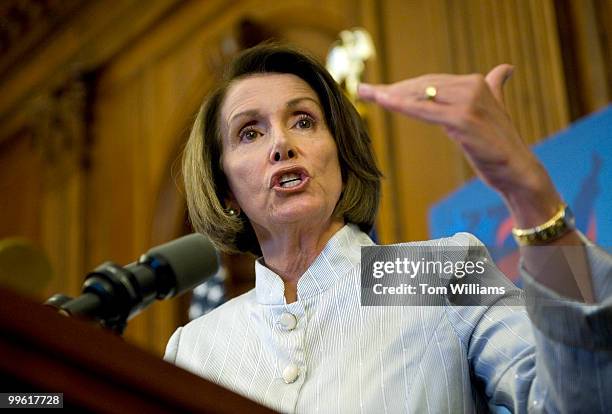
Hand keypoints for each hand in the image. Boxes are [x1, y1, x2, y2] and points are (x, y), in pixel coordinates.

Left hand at [358, 65, 562, 226]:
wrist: (518, 171)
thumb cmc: (499, 145)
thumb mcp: (495, 110)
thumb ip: (494, 88)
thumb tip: (504, 69)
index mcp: (475, 83)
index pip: (430, 81)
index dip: (404, 86)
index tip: (380, 90)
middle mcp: (472, 86)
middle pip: (422, 86)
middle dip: (391, 89)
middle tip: (364, 90)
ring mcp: (469, 102)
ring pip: (420, 96)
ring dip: (390, 95)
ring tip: (367, 94)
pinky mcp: (463, 120)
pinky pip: (425, 111)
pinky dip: (402, 105)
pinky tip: (384, 102)